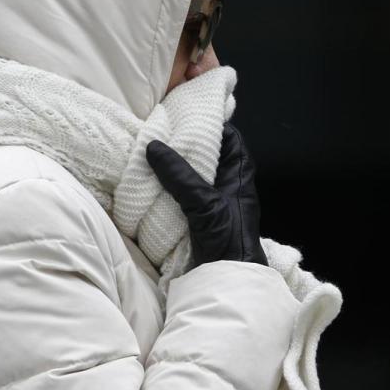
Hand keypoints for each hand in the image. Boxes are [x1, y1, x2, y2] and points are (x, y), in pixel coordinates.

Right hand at [145, 123, 267, 266]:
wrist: (227, 277)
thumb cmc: (228, 238)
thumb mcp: (204, 202)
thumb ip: (179, 175)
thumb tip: (154, 146)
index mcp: (239, 173)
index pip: (229, 137)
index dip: (212, 122)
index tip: (187, 113)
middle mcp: (227, 182)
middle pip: (207, 153)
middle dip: (186, 143)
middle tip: (161, 130)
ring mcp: (212, 199)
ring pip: (192, 173)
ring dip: (173, 165)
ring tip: (150, 150)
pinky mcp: (197, 214)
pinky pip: (181, 191)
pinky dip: (167, 185)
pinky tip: (149, 179)